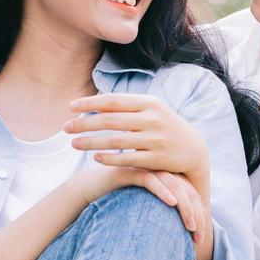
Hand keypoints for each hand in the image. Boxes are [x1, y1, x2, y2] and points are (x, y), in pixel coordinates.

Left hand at [63, 93, 209, 188]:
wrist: (194, 150)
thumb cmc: (164, 126)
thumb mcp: (150, 110)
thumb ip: (126, 106)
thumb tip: (95, 100)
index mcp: (149, 103)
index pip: (113, 101)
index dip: (90, 103)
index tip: (70, 107)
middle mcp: (153, 119)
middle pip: (110, 120)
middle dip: (84, 124)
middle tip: (65, 128)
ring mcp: (155, 139)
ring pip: (116, 141)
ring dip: (91, 142)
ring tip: (73, 144)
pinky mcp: (157, 159)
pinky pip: (128, 159)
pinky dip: (109, 158)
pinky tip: (95, 157)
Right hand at [70, 164, 210, 244]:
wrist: (88, 190)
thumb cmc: (118, 205)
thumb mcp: (144, 213)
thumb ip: (161, 221)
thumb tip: (180, 245)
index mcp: (166, 180)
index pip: (191, 196)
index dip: (200, 217)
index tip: (200, 240)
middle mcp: (158, 172)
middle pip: (186, 191)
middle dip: (196, 215)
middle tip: (198, 237)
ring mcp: (144, 170)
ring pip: (173, 184)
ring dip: (185, 206)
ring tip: (190, 225)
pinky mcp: (129, 172)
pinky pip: (150, 179)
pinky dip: (162, 190)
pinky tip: (171, 203)